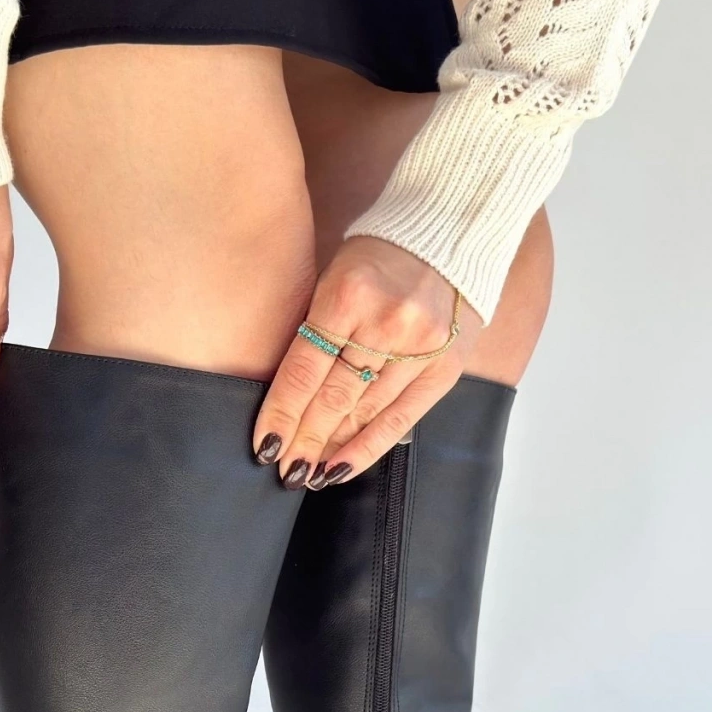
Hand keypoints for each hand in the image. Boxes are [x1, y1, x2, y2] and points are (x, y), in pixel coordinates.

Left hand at [253, 236, 483, 486]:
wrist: (447, 236)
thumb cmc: (375, 259)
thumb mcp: (331, 278)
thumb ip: (313, 333)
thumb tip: (285, 401)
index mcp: (347, 296)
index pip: (304, 370)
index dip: (282, 414)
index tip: (264, 447)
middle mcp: (386, 324)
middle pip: (334, 398)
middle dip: (304, 440)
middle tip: (285, 471)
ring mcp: (420, 348)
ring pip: (365, 413)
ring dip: (332, 448)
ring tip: (308, 475)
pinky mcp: (444, 366)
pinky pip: (400, 419)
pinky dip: (368, 447)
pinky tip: (342, 468)